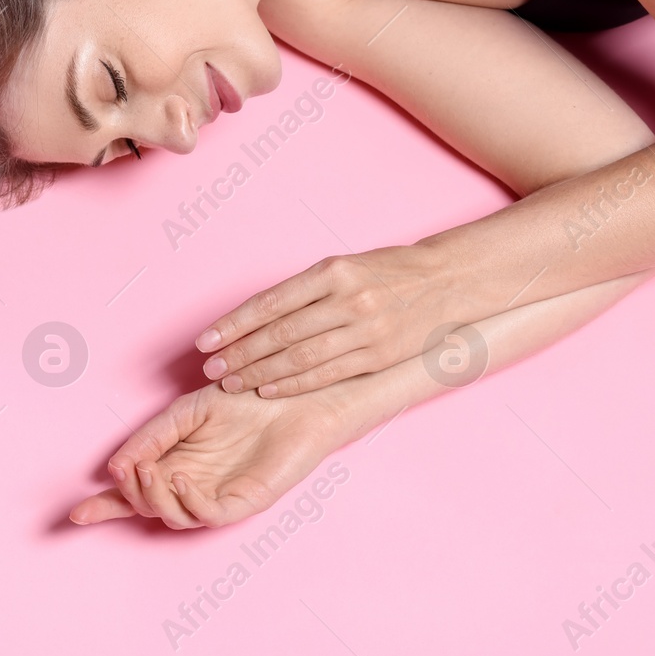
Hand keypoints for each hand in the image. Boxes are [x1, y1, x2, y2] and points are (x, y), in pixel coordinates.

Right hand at [68, 382, 346, 528]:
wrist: (291, 392)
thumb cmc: (246, 397)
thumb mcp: (185, 410)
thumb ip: (152, 436)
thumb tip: (116, 466)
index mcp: (176, 462)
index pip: (135, 492)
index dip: (106, 506)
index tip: (76, 513)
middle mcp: (194, 484)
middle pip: (148, 508)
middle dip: (128, 494)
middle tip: (125, 470)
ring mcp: (219, 495)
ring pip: (174, 517)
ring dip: (154, 497)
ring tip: (151, 471)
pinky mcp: (246, 502)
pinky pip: (208, 515)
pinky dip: (187, 503)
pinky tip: (181, 477)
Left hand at [195, 245, 468, 397]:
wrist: (448, 281)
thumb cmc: (385, 271)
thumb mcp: (342, 266)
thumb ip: (302, 291)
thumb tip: (252, 320)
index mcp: (331, 271)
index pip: (269, 303)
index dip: (233, 325)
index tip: (205, 340)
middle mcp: (347, 300)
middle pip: (280, 334)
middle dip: (240, 354)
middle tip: (211, 368)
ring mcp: (365, 330)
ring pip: (300, 358)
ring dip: (260, 373)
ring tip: (232, 382)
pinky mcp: (379, 356)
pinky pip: (327, 374)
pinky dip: (294, 384)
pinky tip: (268, 389)